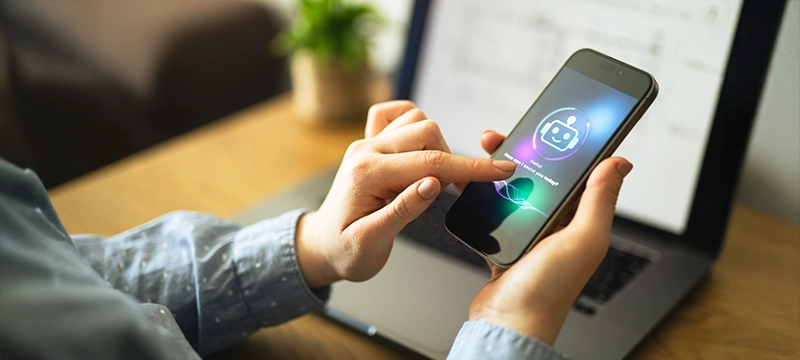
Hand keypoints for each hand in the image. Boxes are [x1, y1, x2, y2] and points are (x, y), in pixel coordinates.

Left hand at [295, 102, 517, 287]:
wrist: (322, 246)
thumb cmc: (345, 251)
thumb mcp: (371, 243)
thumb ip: (402, 211)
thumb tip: (434, 184)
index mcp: (367, 174)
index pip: (430, 164)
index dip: (471, 168)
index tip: (502, 169)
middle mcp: (366, 151)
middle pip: (426, 132)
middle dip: (452, 158)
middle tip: (455, 192)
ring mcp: (367, 143)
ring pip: (416, 119)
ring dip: (435, 145)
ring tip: (434, 180)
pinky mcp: (370, 143)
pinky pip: (396, 115)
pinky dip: (414, 125)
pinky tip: (418, 151)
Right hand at [468, 130, 632, 344]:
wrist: (507, 324)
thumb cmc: (547, 291)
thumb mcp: (582, 239)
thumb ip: (599, 201)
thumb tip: (620, 162)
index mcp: (580, 221)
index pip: (578, 172)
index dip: (567, 146)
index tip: (552, 124)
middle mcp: (558, 226)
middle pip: (542, 176)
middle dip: (524, 152)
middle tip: (504, 136)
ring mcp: (531, 235)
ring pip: (515, 190)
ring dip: (498, 171)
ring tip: (482, 156)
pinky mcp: (506, 243)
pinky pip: (494, 211)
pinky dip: (482, 196)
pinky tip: (471, 185)